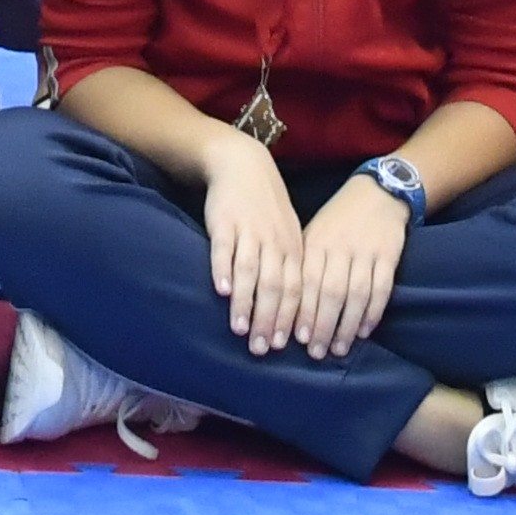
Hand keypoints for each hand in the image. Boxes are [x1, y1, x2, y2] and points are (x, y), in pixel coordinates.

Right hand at [197, 133, 306, 351]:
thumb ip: (290, 269)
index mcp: (292, 248)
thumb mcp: (287, 235)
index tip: (285, 346)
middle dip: (268, 321)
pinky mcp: (224, 222)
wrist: (242, 165)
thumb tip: (294, 313)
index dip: (291, 318)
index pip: (296, 289)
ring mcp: (249, 231)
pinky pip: (224, 249)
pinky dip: (223, 270)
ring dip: (245, 303)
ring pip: (250, 272)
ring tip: (239, 329)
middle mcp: (274, 242)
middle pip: (274, 287)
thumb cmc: (266, 208)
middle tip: (261, 349)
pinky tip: (220, 291)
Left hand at [275, 173, 411, 360]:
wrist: (377, 193)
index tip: (296, 338)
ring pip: (356, 294)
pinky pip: (381, 289)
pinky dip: (373, 312)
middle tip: (316, 353)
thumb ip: (303, 266)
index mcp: (316, 242)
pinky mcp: (388, 255)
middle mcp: (339, 248)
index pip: (307, 282)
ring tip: (338, 349)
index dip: (302, 312)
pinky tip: (364, 331)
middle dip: (322, 326)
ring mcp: (365, 252)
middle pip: (330, 292)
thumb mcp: (313, 234)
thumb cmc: (337, 221)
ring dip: (346, 325)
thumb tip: (284, 306)